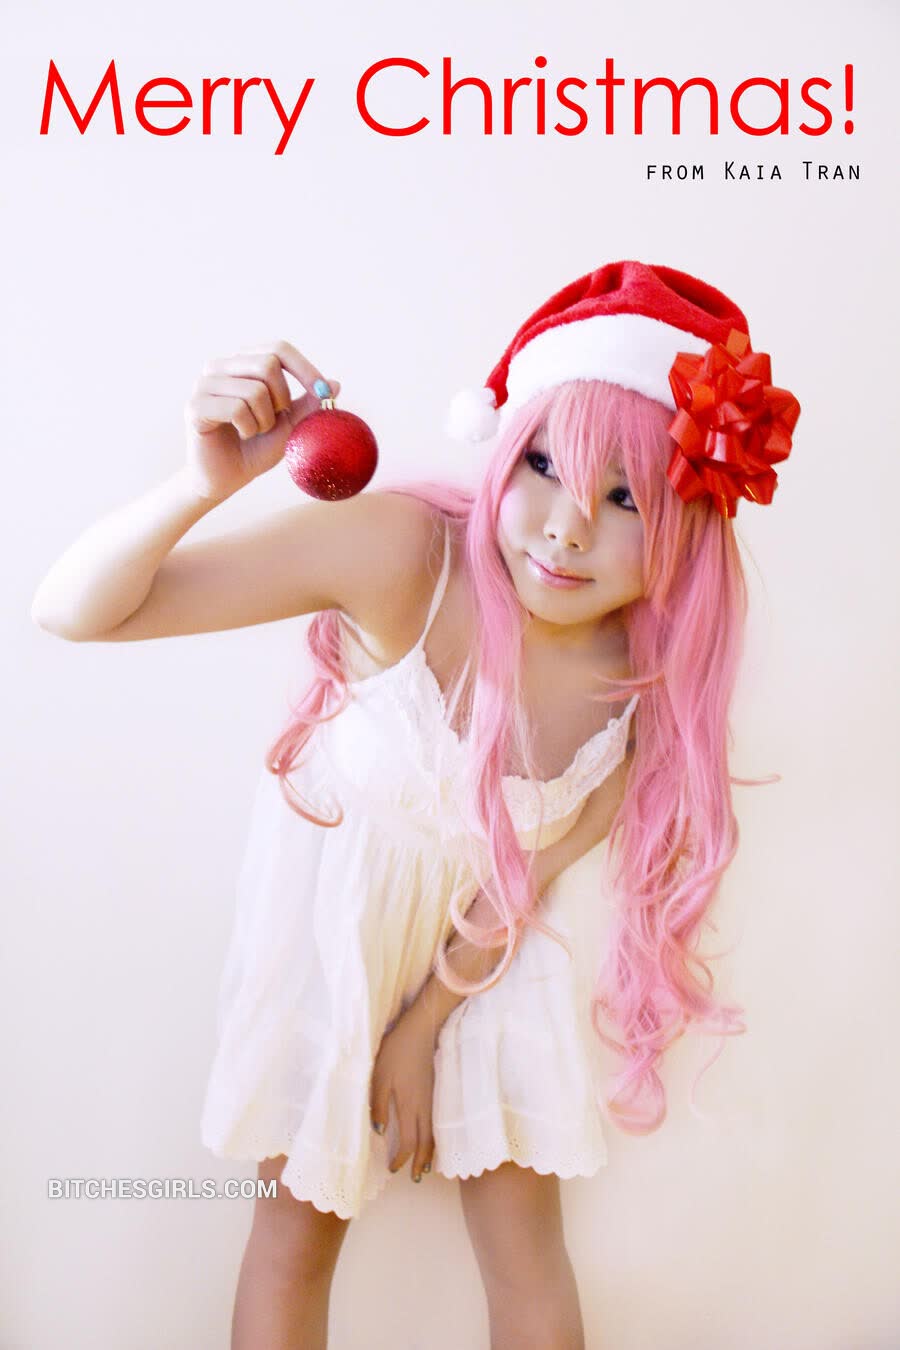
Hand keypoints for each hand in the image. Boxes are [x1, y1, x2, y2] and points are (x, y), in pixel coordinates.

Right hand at [183, 340, 341, 500]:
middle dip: (282, 399)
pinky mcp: (195, 406)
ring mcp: (204, 384)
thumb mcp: (290, 426)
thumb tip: (334, 383)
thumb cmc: (255, 448)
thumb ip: (308, 405)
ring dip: (265, 420)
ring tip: (254, 431)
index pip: (278, 348)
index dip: (304, 368)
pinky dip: (249, 428)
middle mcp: (220, 366)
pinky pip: (236, 408)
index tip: (322, 391)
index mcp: (242, 363)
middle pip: (267, 364)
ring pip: (254, 390)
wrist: (226, 478)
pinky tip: (242, 436)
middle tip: (274, 420)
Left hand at [369, 1001, 435, 1183]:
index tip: (393, 1168)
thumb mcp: (379, 1077)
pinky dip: (437, 1136)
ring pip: (436, 1133)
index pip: (408, 1142)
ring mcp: (435, 1099)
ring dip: (431, 1152)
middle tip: (415, 1177)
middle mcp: (425, 1107)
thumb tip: (379, 1132)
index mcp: (409, 1106)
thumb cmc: (397, 1051)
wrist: (421, 1029)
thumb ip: (378, 1105)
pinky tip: (433, 1137)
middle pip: (426, 1143)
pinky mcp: (438, 1090)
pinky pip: (439, 1122)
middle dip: (421, 1162)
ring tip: (427, 1165)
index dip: (401, 1158)